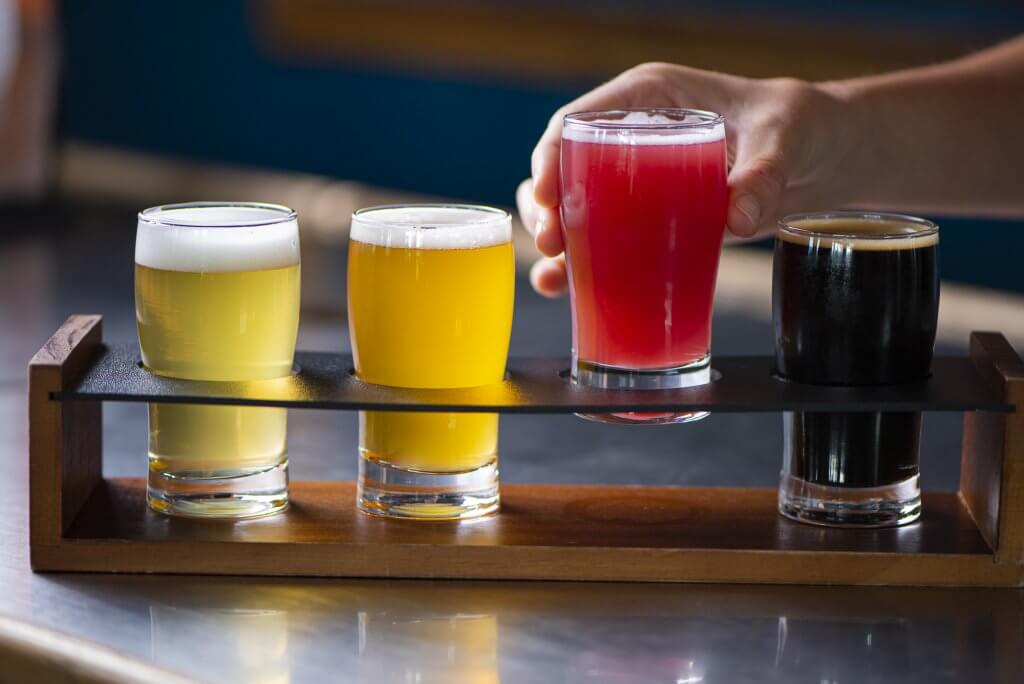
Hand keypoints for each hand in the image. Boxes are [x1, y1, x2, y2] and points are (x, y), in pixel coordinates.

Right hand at [518, 62, 852, 296]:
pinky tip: (566, 289)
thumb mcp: (783, 139)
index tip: (542, 194)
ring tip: (552, 275)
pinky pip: (602, 238)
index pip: (578, 120)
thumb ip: (764, 174)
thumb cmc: (796, 126)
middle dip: (544, 209)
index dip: (549, 155)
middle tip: (551, 244)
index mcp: (649, 98)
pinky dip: (580, 264)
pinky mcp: (648, 217)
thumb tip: (736, 218)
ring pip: (572, 205)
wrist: (820, 157)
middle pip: (564, 168)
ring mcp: (635, 180)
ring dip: (555, 240)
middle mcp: (631, 138)